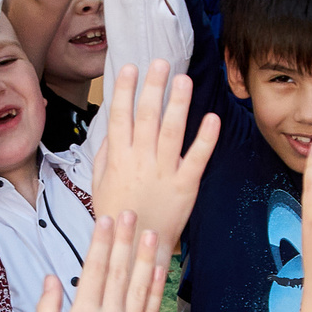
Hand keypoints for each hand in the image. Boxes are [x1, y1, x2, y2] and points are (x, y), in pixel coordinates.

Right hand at [35, 211, 162, 311]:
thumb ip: (48, 309)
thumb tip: (51, 278)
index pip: (93, 270)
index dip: (100, 243)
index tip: (105, 221)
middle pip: (118, 272)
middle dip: (124, 240)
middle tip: (130, 214)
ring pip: (139, 287)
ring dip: (145, 258)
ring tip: (150, 233)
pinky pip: (152, 311)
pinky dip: (156, 288)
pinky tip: (159, 269)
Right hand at [87, 61, 219, 255]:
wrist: (136, 248)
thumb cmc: (118, 214)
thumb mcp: (99, 184)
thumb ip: (104, 155)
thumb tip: (111, 129)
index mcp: (118, 159)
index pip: (120, 116)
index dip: (125, 90)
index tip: (131, 68)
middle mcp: (140, 161)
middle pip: (147, 117)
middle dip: (154, 87)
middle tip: (161, 63)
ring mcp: (164, 172)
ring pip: (172, 132)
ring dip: (178, 104)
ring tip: (183, 80)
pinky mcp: (186, 186)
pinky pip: (197, 158)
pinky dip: (206, 138)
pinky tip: (212, 118)